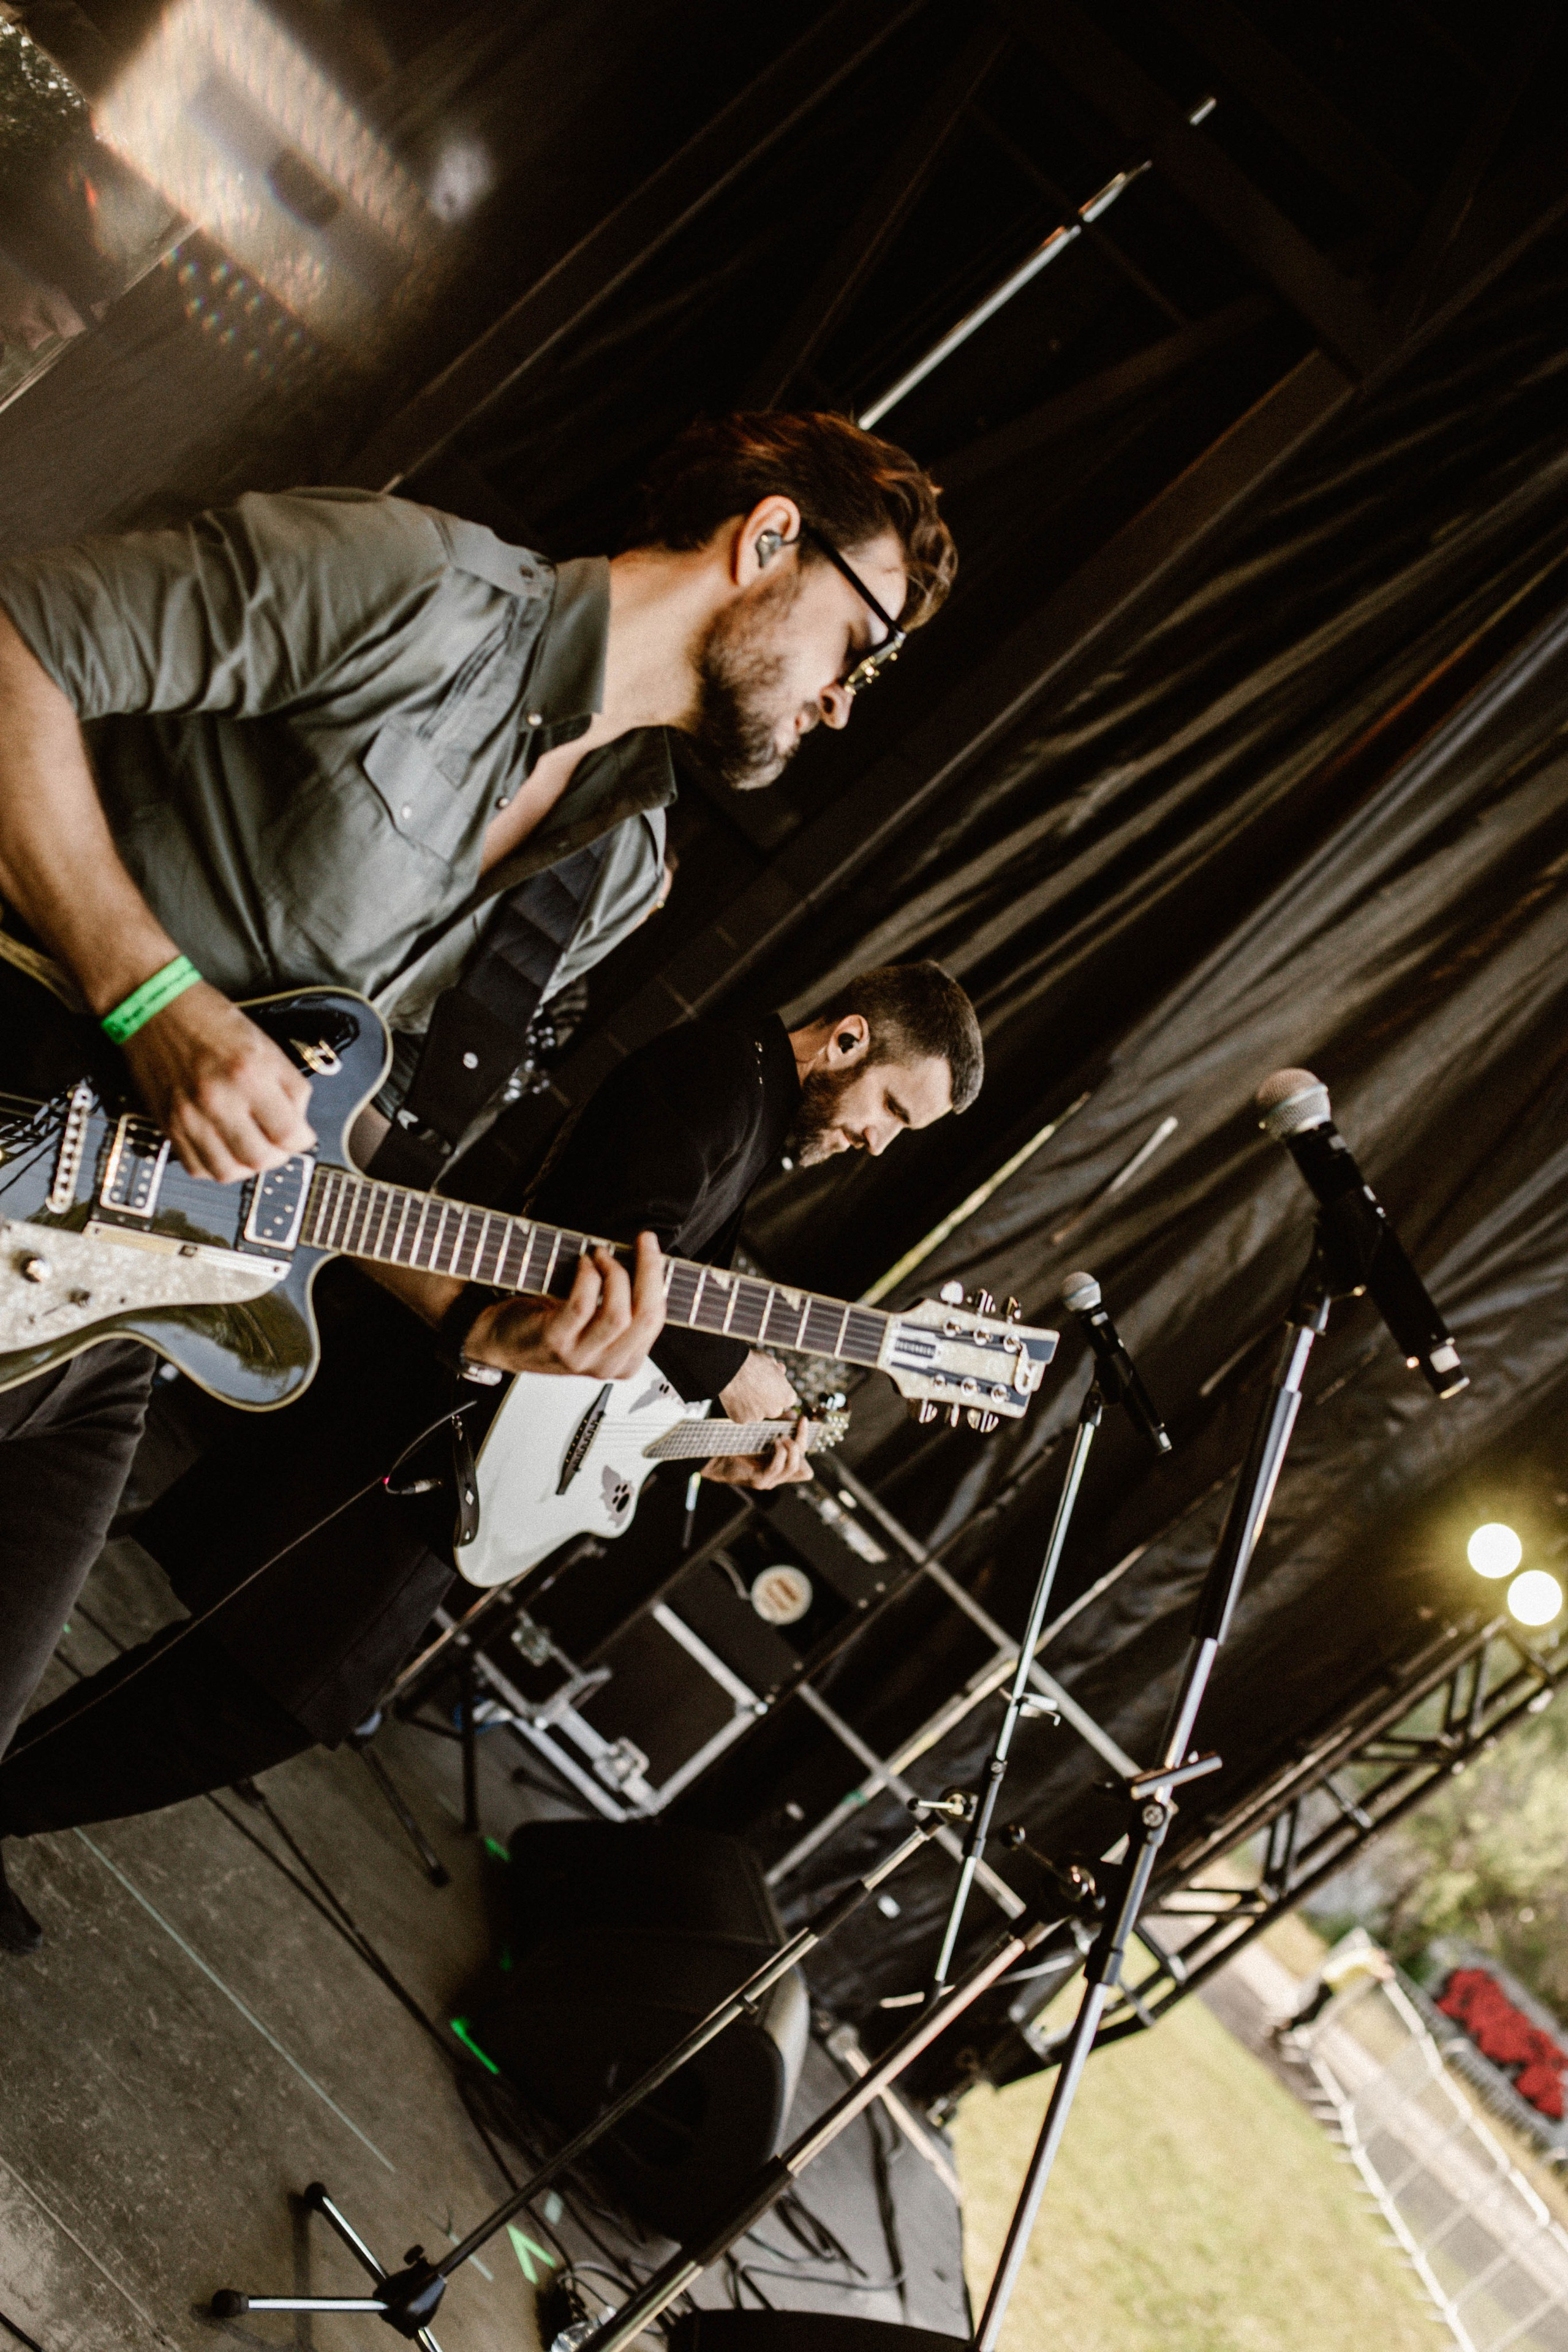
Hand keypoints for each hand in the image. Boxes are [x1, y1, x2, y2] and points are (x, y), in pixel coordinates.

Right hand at [121, 982, 315, 1179]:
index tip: (301, 1135)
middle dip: (278, 1156)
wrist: (153, 1006)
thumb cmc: (208, 1018)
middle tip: (278, 1143)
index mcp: (250, 1074)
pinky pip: (196, 1167)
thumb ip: (288, 1085)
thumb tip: (299, 1122)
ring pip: (228, 1172)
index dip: (302, 1141)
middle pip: (260, 1160)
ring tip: (251, 1148)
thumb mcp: (264, 1043)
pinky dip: (215, 1165)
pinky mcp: (168, 1124)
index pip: (288, 1134)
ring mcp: (190, 1116)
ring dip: (246, 1166)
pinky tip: (223, 1148)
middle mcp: (219, 1099)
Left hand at [466, 1231, 665, 1377]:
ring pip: (618, 1314)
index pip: (656, 1321)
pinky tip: (583, 1263)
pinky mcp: (555, 1341)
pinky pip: (582, 1305)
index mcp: (624, 1362)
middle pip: (645, 1317)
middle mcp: (605, 1365)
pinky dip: (587, 1277)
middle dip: (649, 1272)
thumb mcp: (595, 1326)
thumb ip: (622, 1305)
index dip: (659, 1279)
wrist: (500, 1342)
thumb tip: (646, 1263)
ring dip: (615, 1274)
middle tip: (644, 1243)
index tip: (652, 1250)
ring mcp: (579, 1357)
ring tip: (602, 1255)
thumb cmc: (548, 1327)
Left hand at [702, 1413, 813, 1489]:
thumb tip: (792, 1415)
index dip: (805, 1440)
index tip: (803, 1420)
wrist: (712, 1456)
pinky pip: (776, 1468)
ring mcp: (769, 1481)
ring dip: (792, 1449)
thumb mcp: (760, 1434)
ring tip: (783, 1436)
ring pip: (792, 1467)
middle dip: (801, 1442)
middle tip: (797, 1425)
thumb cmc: (734, 1444)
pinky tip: (776, 1442)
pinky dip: (779, 1454)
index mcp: (778, 1467)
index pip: (802, 1459)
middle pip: (801, 1465)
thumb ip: (776, 1426)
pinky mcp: (759, 1482)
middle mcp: (776, 1477)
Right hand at [717, 1350, 798, 1421]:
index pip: (787, 1398)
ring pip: (757, 1413)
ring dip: (752, 1405)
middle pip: (773, 1409)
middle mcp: (775, 1411)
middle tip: (756, 1387)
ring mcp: (758, 1417)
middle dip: (767, 1401)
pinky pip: (742, 1415)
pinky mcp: (742, 1420)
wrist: (731, 1369)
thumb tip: (780, 1371)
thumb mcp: (771, 1362)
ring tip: (742, 1389)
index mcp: (787, 1397)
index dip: (779, 1390)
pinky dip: (738, 1408)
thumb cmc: (753, 1362)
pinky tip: (734, 1395)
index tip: (771, 1383)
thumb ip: (777, 1371)